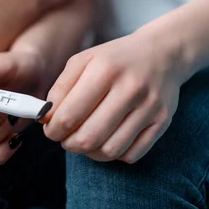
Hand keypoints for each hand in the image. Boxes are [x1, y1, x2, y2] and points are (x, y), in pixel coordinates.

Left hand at [43, 29, 184, 163]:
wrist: (162, 53)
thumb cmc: (116, 59)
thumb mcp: (84, 60)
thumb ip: (61, 88)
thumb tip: (46, 120)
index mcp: (105, 69)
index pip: (69, 116)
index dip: (53, 130)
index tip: (51, 130)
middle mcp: (130, 88)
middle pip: (88, 138)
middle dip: (69, 144)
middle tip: (66, 137)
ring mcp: (149, 107)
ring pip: (110, 151)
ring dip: (90, 152)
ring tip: (86, 139)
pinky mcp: (162, 121)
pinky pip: (131, 155)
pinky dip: (114, 153)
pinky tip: (108, 139)